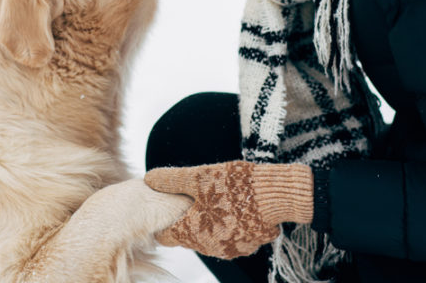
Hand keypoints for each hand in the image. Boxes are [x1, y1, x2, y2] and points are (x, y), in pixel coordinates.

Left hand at [144, 161, 312, 260]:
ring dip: (210, 221)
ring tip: (216, 198)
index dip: (163, 221)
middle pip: (189, 235)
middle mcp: (209, 247)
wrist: (276, 196)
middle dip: (188, 219)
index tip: (165, 209)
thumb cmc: (233, 185)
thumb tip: (149, 178)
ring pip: (210, 236)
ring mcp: (230, 249)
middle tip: (193, 197)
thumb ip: (171, 180)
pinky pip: (231, 235)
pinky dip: (230, 224)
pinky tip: (235, 205)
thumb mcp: (198, 176)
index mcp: (191, 232)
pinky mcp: (249, 245)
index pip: (166, 236)